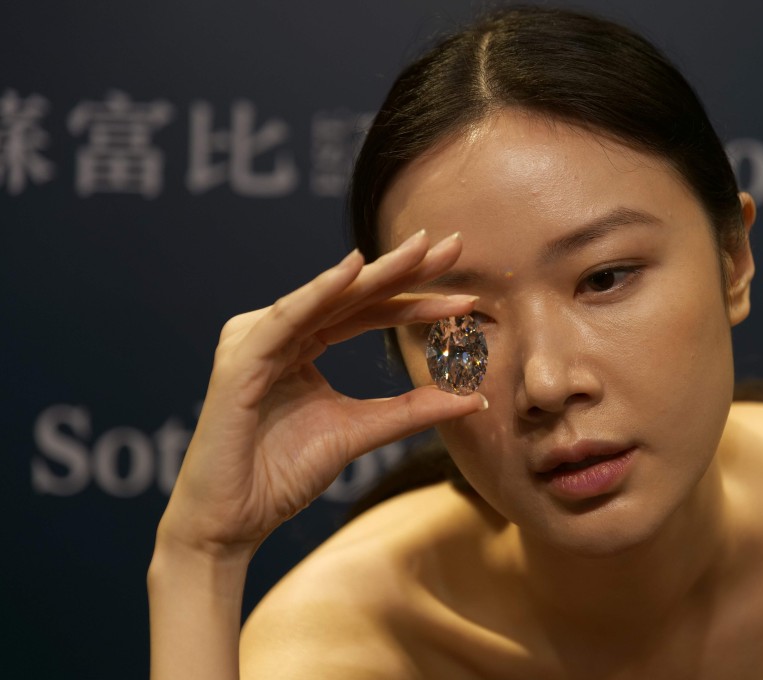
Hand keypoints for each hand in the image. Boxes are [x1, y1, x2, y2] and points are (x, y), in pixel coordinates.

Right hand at [156, 230, 485, 559]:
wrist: (232, 522)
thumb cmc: (281, 476)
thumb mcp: (359, 432)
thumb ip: (410, 411)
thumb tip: (473, 398)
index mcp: (303, 344)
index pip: (367, 312)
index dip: (416, 301)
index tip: (467, 297)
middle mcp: (280, 332)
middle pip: (351, 294)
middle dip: (405, 269)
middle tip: (453, 246)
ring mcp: (256, 340)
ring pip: (327, 298)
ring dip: (376, 273)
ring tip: (422, 252)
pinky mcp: (240, 359)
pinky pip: (287, 318)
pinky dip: (320, 292)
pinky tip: (354, 269)